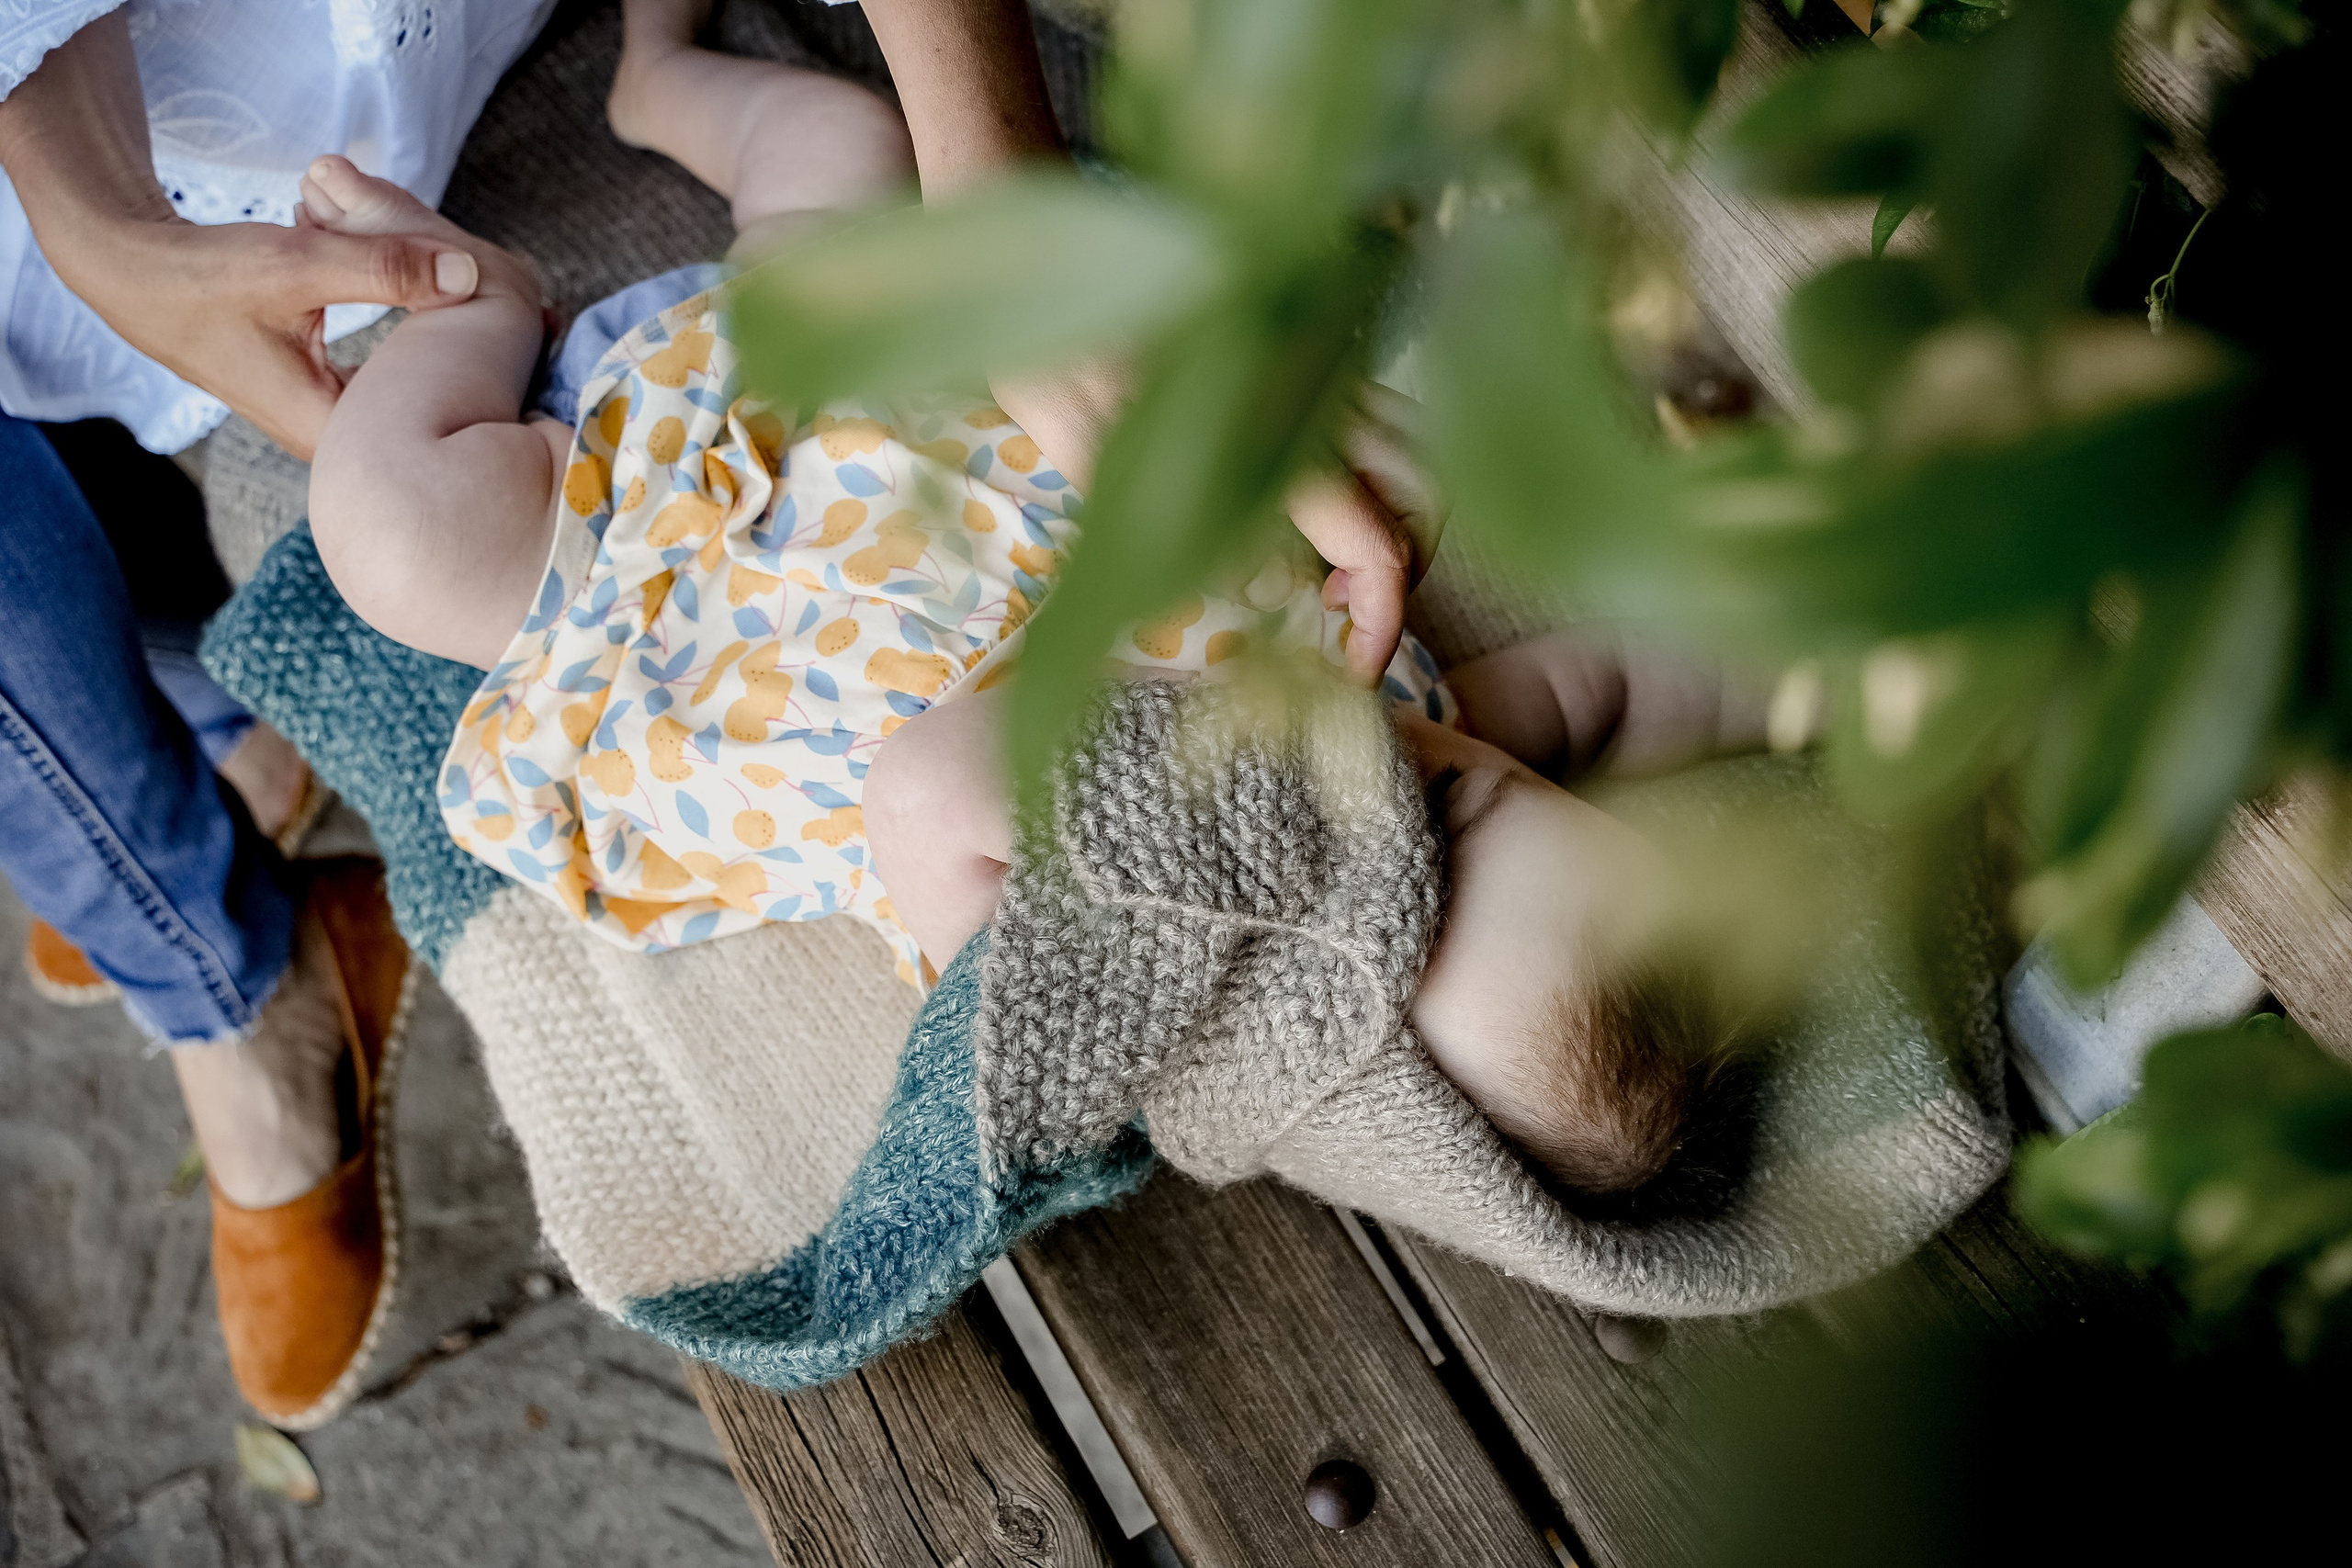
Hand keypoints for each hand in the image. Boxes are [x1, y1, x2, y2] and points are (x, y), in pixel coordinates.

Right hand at [60, 215, 482, 459]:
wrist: (135, 275)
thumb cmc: (203, 277)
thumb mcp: (297, 266)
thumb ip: (382, 268)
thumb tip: (468, 275)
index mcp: (334, 431)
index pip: (442, 412)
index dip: (491, 367)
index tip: (534, 320)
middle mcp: (339, 438)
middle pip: (436, 394)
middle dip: (472, 341)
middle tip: (524, 296)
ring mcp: (336, 416)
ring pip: (416, 372)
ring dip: (440, 326)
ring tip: (480, 285)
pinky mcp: (331, 389)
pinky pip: (393, 359)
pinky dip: (408, 318)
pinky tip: (428, 284)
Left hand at [1000, 365, 1445, 685]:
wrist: (1037, 248)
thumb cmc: (1046, 345)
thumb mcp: (1088, 457)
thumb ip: (1175, 527)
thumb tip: (1266, 587)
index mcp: (1273, 432)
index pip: (1377, 549)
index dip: (1381, 626)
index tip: (1357, 677)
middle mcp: (1317, 394)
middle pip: (1426, 498)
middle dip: (1404, 574)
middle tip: (1339, 626)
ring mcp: (1318, 365)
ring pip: (1417, 454)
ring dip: (1400, 526)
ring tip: (1328, 577)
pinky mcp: (1304, 349)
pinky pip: (1383, 418)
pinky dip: (1381, 479)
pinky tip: (1316, 511)